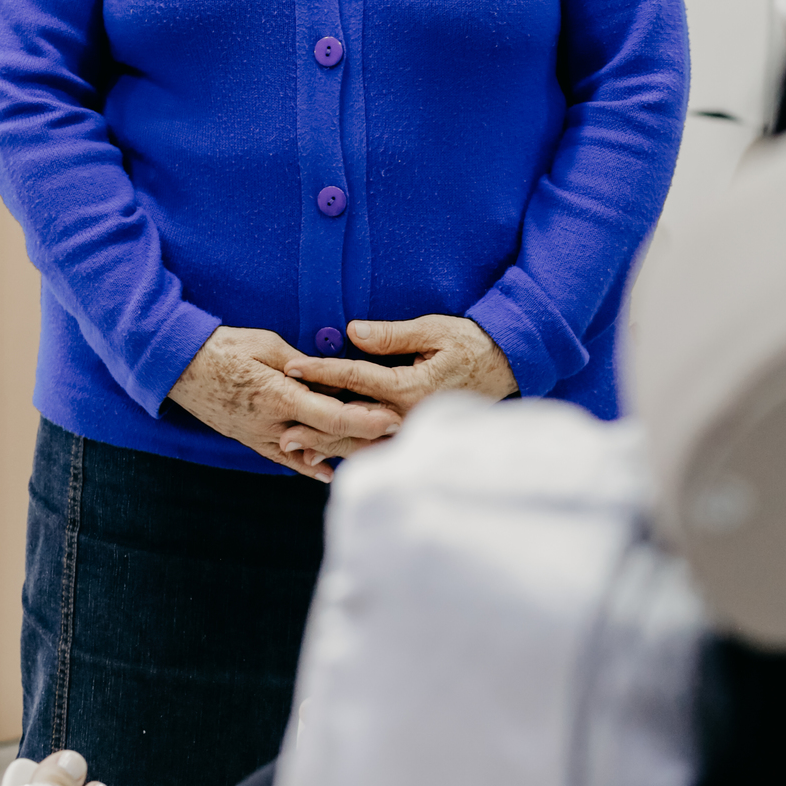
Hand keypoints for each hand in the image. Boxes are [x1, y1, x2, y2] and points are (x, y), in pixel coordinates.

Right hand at [168, 325, 399, 480]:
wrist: (180, 367)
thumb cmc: (225, 348)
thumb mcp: (268, 346)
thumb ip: (302, 365)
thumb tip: (332, 373)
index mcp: (280, 396)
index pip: (332, 416)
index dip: (365, 420)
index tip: (392, 419)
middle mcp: (273, 423)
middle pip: (328, 439)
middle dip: (364, 438)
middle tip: (398, 433)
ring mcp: (261, 437)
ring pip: (310, 452)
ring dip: (343, 451)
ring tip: (376, 448)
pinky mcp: (252, 441)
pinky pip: (286, 459)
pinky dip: (310, 466)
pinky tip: (330, 471)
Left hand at [277, 315, 516, 466]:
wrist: (506, 366)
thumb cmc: (470, 343)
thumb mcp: (433, 330)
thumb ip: (391, 335)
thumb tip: (351, 331)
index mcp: (411, 386)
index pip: (356, 379)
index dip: (321, 371)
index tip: (292, 368)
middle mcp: (408, 415)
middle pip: (352, 422)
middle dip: (314, 424)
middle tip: (279, 428)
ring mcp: (413, 430)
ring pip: (363, 443)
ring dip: (327, 445)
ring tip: (293, 448)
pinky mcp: (416, 435)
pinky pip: (379, 448)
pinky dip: (352, 452)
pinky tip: (328, 455)